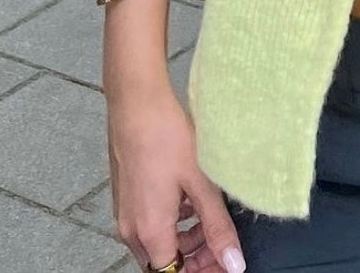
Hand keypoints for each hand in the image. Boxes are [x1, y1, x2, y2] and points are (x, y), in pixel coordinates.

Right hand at [108, 81, 245, 272]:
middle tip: (222, 244)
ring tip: (208, 218)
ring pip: (156, 242)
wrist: (136, 103)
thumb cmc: (167, 137)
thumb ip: (217, 227)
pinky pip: (148, 223)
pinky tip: (188, 199)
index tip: (224, 263)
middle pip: (164, 262)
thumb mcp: (201, 183)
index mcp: (150, 231)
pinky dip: (171, 222)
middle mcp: (132, 228)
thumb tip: (234, 264)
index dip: (203, 271)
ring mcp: (125, 212)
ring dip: (184, 240)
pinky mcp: (125, 195)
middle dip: (195, 258)